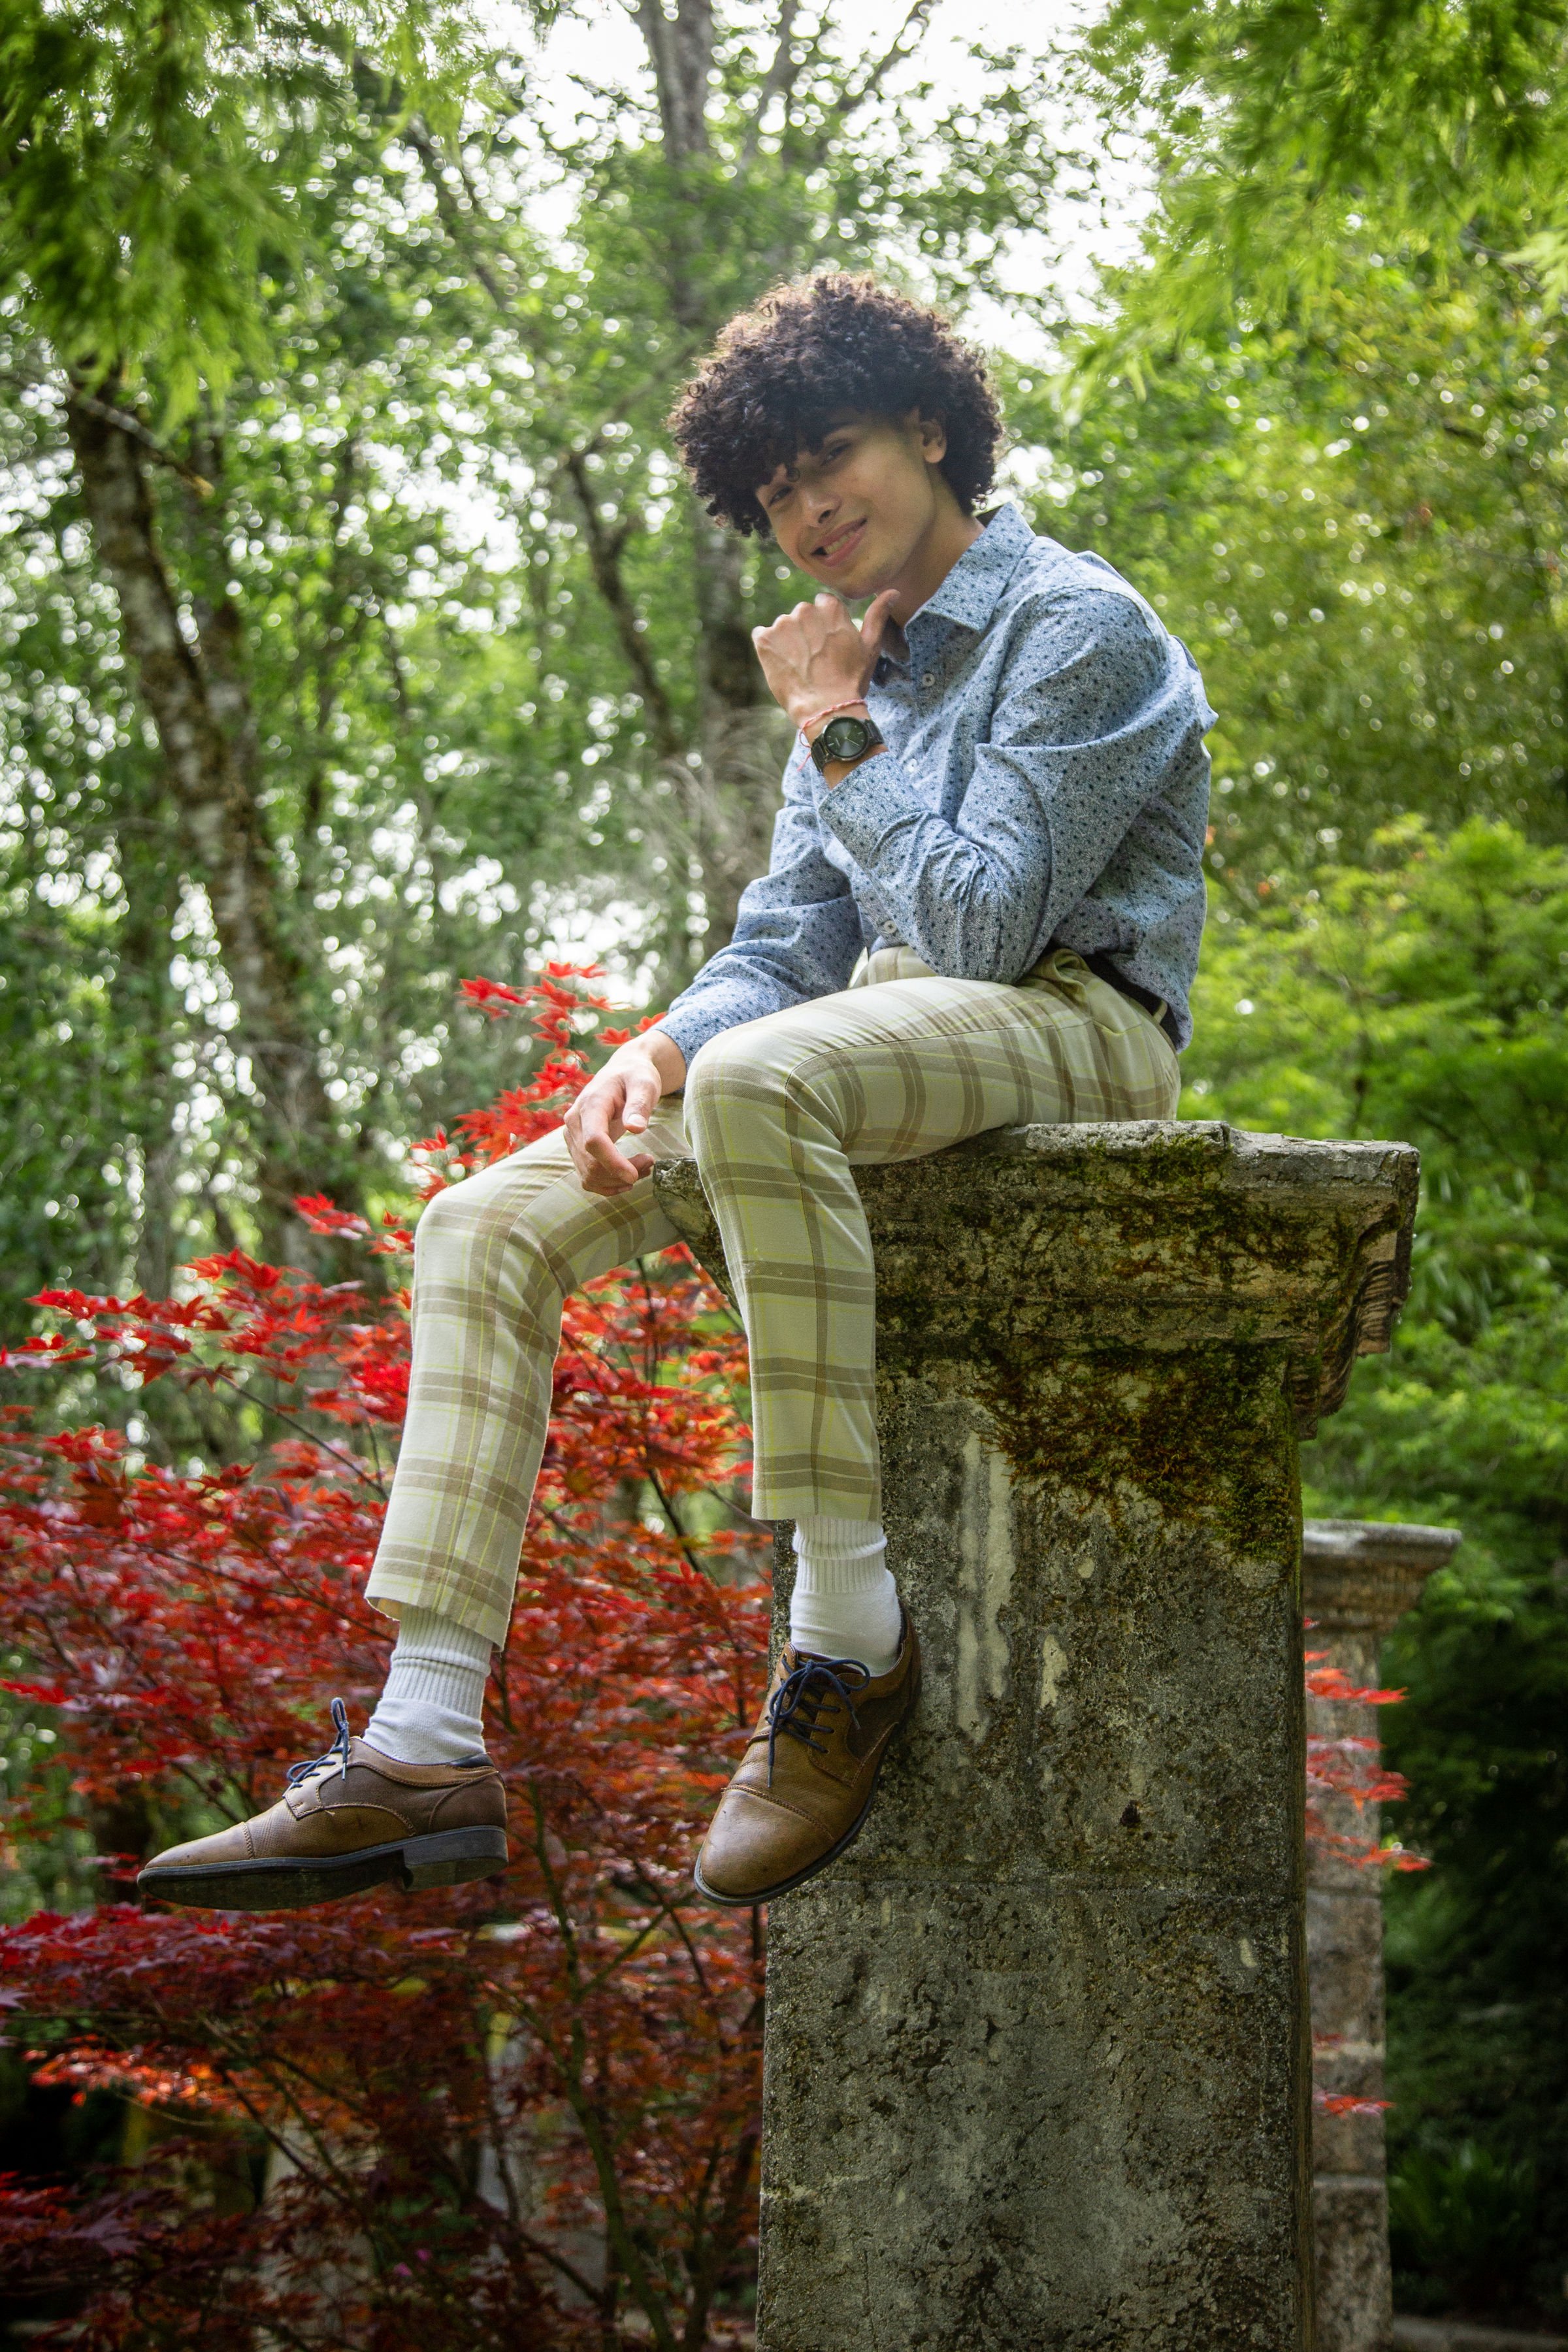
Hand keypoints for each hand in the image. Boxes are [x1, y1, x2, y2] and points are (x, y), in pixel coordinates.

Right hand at [563, 1033, 685, 1194]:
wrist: (621, 1073)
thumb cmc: (635, 1077)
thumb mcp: (644, 1084)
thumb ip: (639, 1104)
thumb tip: (636, 1128)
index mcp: (590, 1104)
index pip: (593, 1140)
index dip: (612, 1162)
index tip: (634, 1175)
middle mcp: (574, 1121)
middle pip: (590, 1162)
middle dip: (621, 1172)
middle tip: (650, 1163)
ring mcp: (572, 1136)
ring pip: (588, 1174)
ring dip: (616, 1180)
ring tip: (644, 1168)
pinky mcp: (576, 1147)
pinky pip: (586, 1176)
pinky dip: (606, 1185)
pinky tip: (626, 1179)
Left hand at [752, 589, 898, 730]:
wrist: (825, 709)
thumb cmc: (851, 679)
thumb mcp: (870, 646)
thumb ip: (878, 614)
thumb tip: (893, 592)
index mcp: (830, 607)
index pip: (822, 605)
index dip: (825, 627)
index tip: (828, 647)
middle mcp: (804, 609)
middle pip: (801, 616)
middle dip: (806, 633)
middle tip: (815, 660)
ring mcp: (782, 624)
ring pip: (783, 628)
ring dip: (788, 642)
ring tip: (800, 667)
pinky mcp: (764, 640)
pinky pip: (762, 637)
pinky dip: (769, 650)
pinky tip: (783, 666)